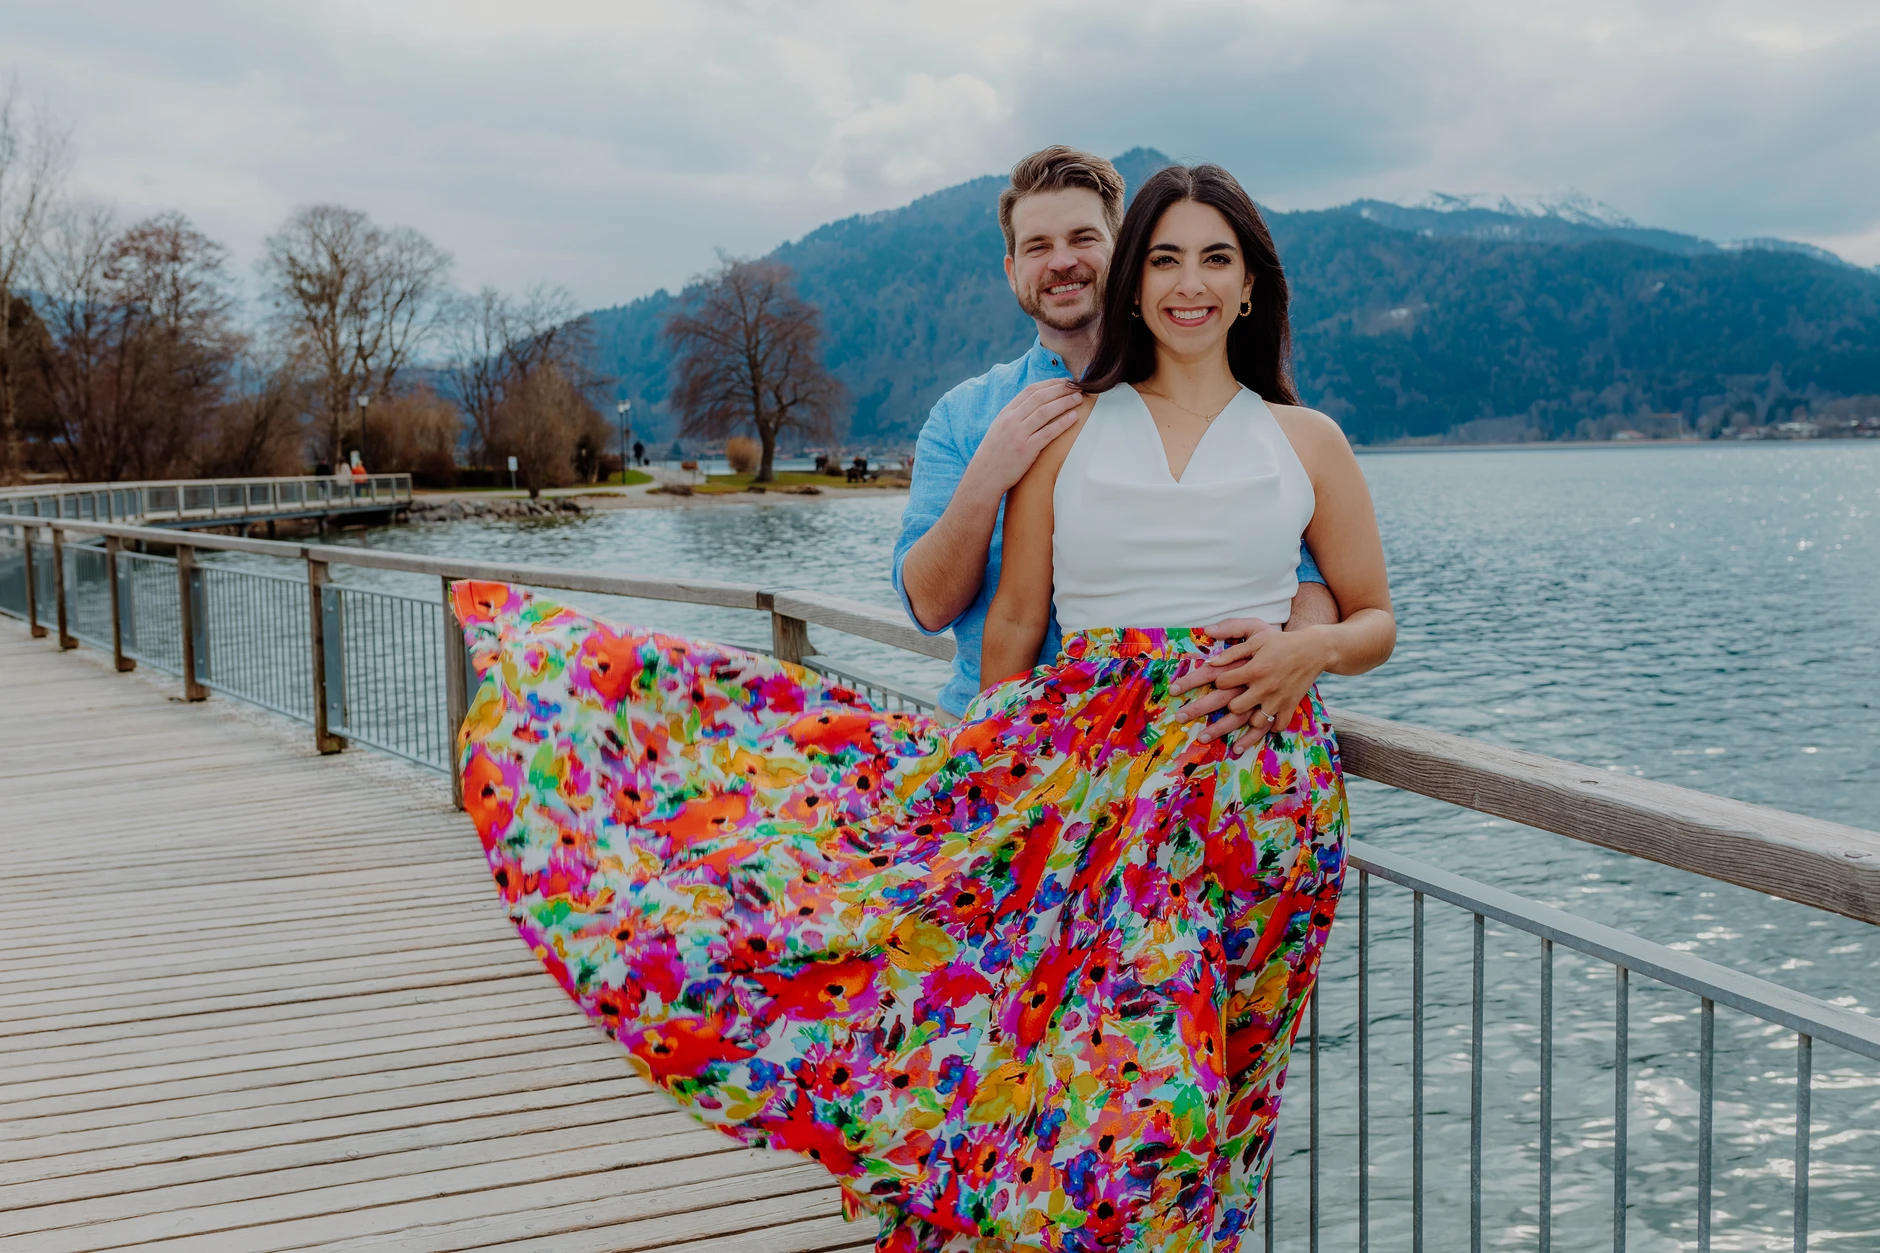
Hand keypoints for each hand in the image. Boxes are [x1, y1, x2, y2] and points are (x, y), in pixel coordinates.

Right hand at [961, 379, 1082, 496]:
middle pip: (1040, 398)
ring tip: (1078, 399)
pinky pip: (1048, 433)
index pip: (1030, 391)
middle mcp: (1011, 420)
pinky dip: (1062, 423)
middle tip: (1076, 387)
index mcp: (1006, 413)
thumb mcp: (1000, 428)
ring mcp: (1018, 435)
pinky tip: (1073, 418)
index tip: (1064, 382)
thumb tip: (1034, 405)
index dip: (1050, 384)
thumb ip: (1015, 416)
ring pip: (1045, 412)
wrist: (984, 477)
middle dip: (1060, 390)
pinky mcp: (1026, 450)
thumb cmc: (994, 454)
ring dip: (1064, 403)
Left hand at [1171, 618, 1331, 754]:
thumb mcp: (1256, 634)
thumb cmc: (1281, 641)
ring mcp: (1278, 700)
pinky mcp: (1289, 707)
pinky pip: (1275, 727)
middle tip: (1188, 716)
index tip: (1193, 685)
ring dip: (1236, 727)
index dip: (1205, 682)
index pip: (1222, 681)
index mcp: (1254, 668)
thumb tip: (1208, 646)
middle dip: (1210, 711)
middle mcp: (1264, 687)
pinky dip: (1264, 732)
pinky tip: (1248, 738)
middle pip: (1233, 707)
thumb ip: (1232, 643)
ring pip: (1253, 722)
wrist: (1315, 649)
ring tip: (1213, 734)